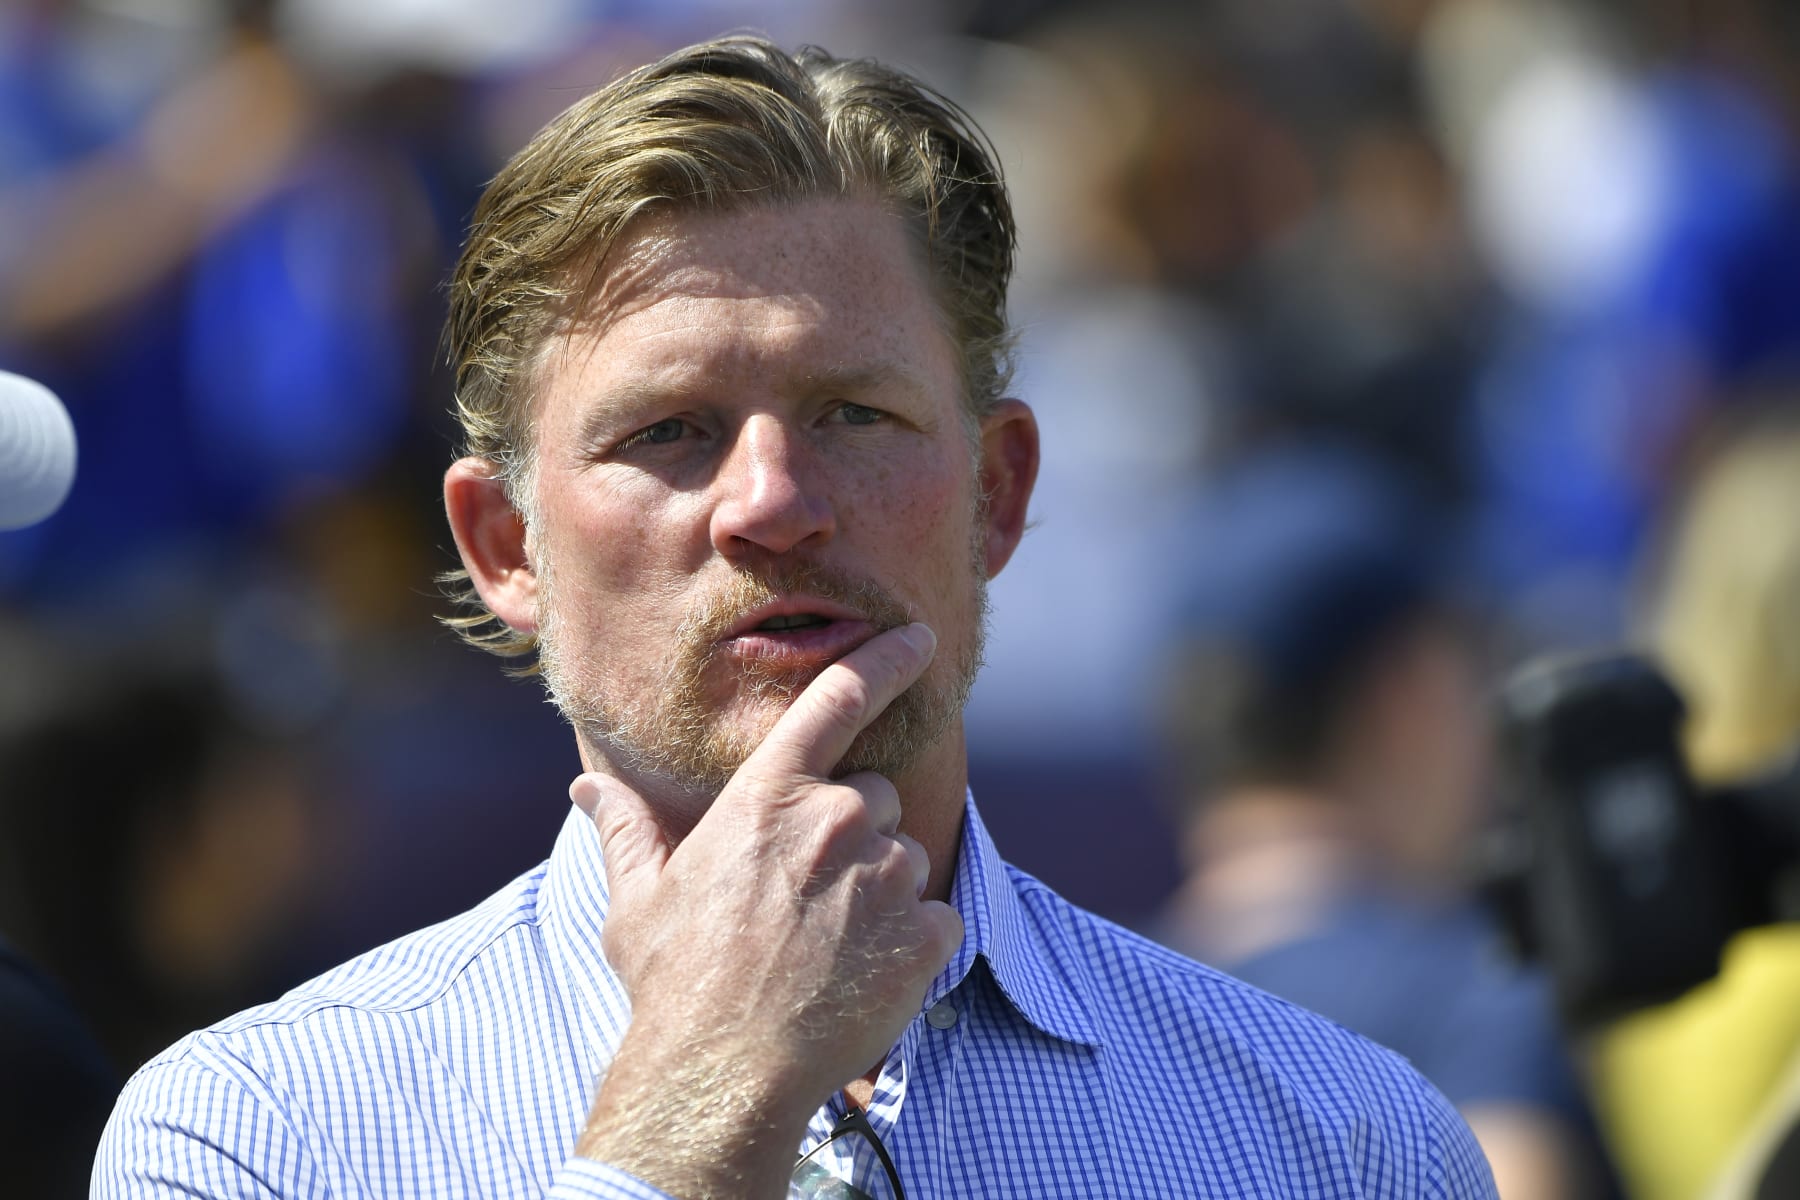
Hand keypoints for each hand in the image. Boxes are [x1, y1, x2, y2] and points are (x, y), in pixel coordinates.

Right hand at [569, 622, 963, 1196]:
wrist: (722, 1074)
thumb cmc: (674, 982)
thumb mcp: (639, 898)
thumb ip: (627, 829)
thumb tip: (588, 787)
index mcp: (769, 798)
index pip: (839, 700)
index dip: (887, 659)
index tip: (920, 638)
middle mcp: (835, 820)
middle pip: (872, 796)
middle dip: (850, 834)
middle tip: (804, 898)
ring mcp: (886, 877)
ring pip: (905, 857)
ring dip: (881, 889)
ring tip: (828, 946)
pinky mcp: (924, 934)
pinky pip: (938, 918)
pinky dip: (913, 942)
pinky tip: (862, 976)